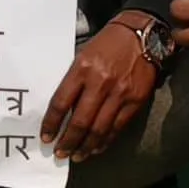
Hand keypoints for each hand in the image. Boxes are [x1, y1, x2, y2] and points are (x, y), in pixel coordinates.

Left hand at [40, 16, 155, 161]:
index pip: (61, 103)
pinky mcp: (136, 100)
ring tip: (77, 155)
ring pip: (99, 129)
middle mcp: (100, 82)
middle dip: (67, 141)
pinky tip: (97, 147)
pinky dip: (106, 141)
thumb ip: (74, 80)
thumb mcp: (84, 54)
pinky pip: (117, 127)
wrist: (141, 32)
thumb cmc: (108, 42)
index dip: (51, 124)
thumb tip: (62, 109)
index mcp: (82, 68)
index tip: (46, 137)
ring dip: (85, 146)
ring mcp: (120, 93)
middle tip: (60, 153)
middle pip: (79, 121)